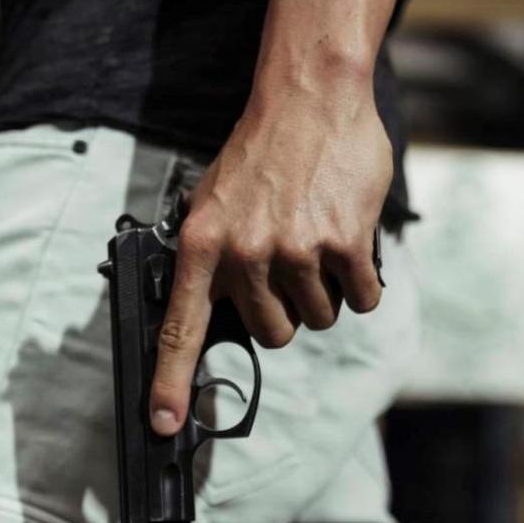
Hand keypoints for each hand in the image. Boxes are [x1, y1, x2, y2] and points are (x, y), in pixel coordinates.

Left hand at [148, 85, 390, 434]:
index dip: (171, 382)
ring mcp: (295, 252)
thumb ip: (212, 258)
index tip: (163, 424)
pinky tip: (348, 241)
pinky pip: (359, 298)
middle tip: (290, 262)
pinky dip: (360, 281)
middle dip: (287, 309)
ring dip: (324, 291)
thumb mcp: (212, 201)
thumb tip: (211, 310)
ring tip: (317, 239)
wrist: (311, 98)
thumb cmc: (263, 151)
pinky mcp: (342, 244)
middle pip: (273, 332)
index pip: (181, 328)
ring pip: (317, 318)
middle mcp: (244, 254)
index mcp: (202, 246)